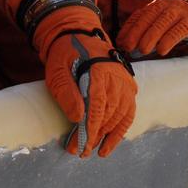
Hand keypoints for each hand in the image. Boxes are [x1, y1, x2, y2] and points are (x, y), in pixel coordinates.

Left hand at [33, 7, 136, 157]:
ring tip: (95, 151)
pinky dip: (121, 130)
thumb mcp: (58, 71)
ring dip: (108, 136)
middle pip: (108, 114)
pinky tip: (110, 143)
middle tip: (79, 152)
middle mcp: (116, 77)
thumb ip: (67, 93)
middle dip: (94, 136)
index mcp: (98, 71)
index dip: (89, 130)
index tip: (79, 148)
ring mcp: (125, 82)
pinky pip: (129, 112)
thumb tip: (78, 118)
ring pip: (120, 115)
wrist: (78, 36)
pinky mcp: (128, 86)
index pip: (97, 107)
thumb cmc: (65, 56)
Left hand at [117, 0, 187, 56]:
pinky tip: (162, 50)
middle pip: (149, 17)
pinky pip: (179, 29)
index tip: (121, 42)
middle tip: (130, 47)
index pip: (139, 15)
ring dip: (151, 36)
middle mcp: (167, 6)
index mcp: (156, 6)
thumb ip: (143, 30)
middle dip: (137, 32)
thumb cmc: (177, 23)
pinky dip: (169, 40)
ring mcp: (180, 12)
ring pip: (163, 22)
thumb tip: (123, 43)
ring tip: (144, 49)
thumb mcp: (160, 23)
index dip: (128, 28)